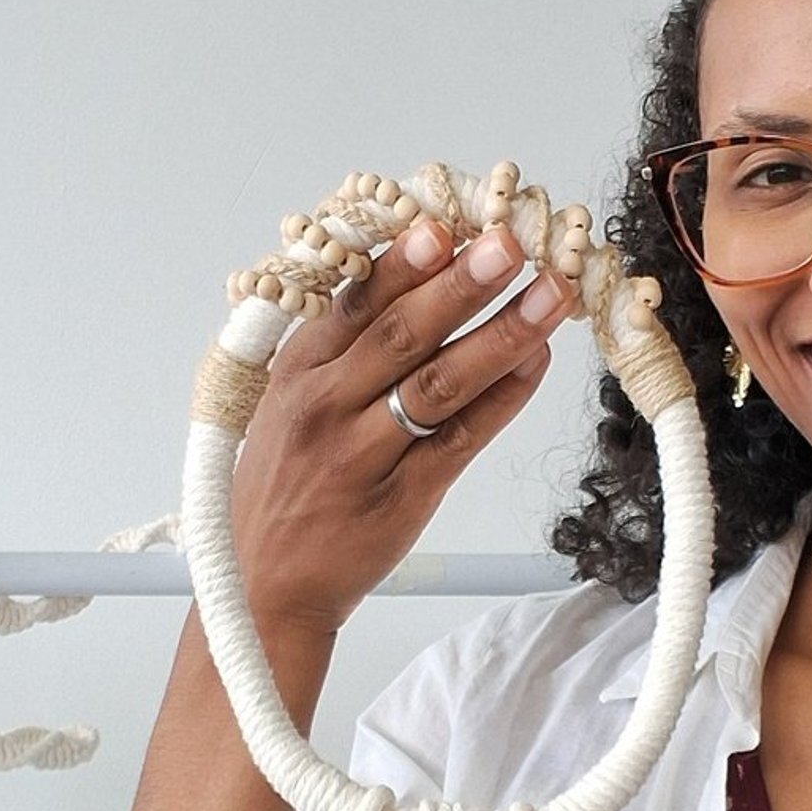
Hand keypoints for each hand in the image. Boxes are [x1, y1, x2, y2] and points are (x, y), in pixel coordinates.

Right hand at [232, 212, 576, 645]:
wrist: (263, 585)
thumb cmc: (280, 487)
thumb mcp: (284, 405)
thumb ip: (335, 347)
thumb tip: (409, 275)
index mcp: (296, 373)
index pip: (354, 304)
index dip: (403, 263)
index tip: (445, 225)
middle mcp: (325, 408)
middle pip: (400, 334)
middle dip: (461, 285)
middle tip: (509, 244)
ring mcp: (364, 454)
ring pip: (439, 383)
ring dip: (500, 334)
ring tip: (547, 296)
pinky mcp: (403, 498)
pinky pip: (461, 439)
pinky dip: (503, 399)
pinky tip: (535, 362)